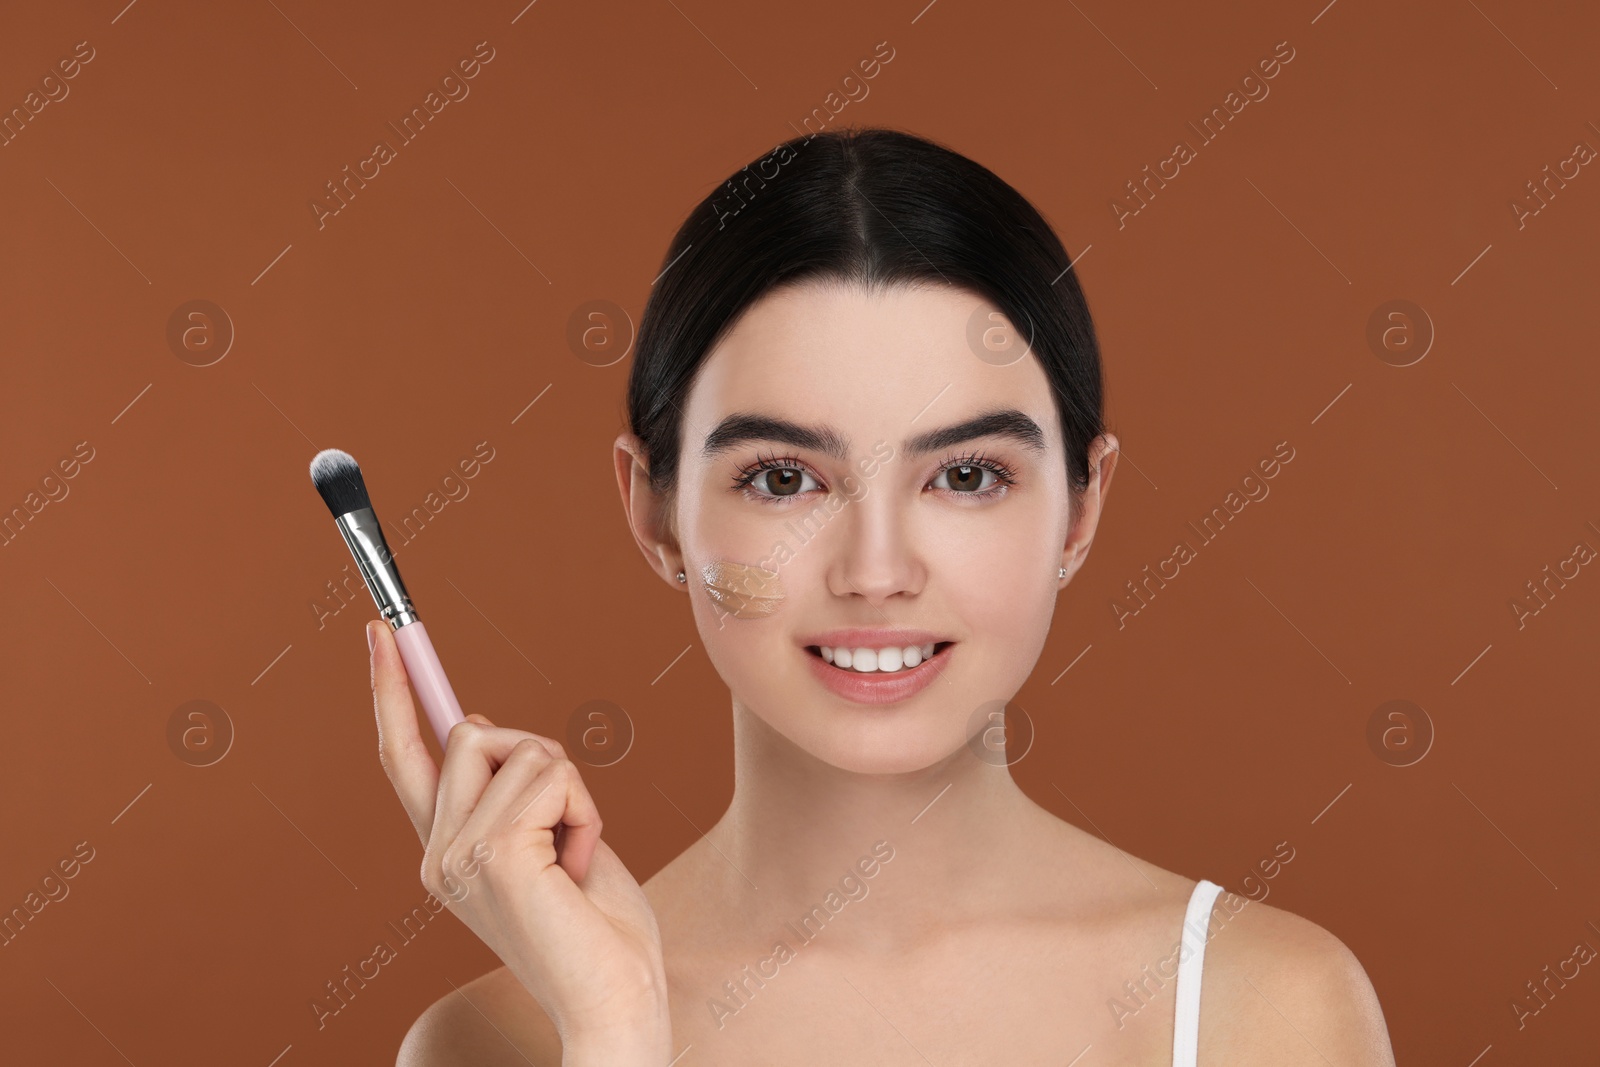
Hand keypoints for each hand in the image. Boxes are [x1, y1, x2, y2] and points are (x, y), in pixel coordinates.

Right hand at [367, 620, 671, 1053]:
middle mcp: (437, 853)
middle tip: (568, 828)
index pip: (407, 754)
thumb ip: (512, 789)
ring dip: (572, 790)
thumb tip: (478, 722)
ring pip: (520, 746)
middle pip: (474, 730)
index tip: (382, 631)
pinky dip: (585, 811)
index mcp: (446, 850)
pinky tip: (579, 867)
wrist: (615, 1002)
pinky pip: (554, 775)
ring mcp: (457, 854)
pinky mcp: (492, 855)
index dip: (393, 688)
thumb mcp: (552, 839)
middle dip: (539, 757)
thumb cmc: (598, 929)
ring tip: (576, 856)